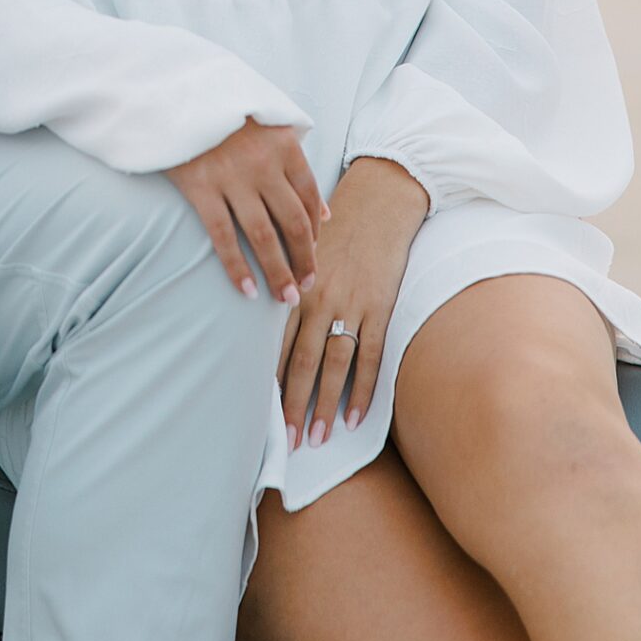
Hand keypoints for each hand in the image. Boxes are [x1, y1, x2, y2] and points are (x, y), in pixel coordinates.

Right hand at [166, 119, 326, 301]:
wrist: (179, 95)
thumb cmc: (228, 114)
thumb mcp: (270, 128)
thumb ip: (297, 167)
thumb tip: (323, 216)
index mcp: (285, 145)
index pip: (309, 199)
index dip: (314, 233)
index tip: (312, 255)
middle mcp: (263, 163)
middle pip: (293, 223)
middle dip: (303, 260)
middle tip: (306, 287)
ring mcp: (232, 177)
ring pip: (263, 235)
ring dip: (278, 271)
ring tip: (285, 297)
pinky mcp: (201, 188)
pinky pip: (223, 236)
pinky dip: (237, 267)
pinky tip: (248, 290)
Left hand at [279, 155, 428, 446]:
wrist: (378, 200)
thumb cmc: (335, 226)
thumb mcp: (301, 252)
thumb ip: (286, 286)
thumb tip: (265, 321)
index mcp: (296, 285)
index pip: (277, 343)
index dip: (269, 379)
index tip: (260, 412)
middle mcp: (319, 298)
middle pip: (302, 360)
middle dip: (293, 403)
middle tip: (285, 440)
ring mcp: (351, 304)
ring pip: (334, 364)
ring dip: (325, 404)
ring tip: (318, 437)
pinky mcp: (380, 307)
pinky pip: (370, 356)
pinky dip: (363, 389)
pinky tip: (355, 417)